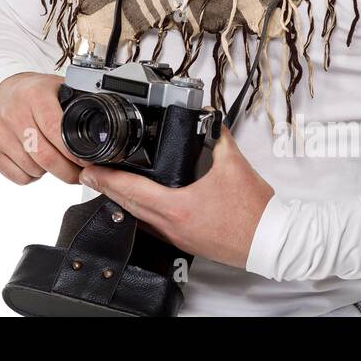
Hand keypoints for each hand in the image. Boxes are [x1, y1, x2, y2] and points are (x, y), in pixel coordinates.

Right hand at [0, 72, 88, 184]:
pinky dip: (31, 176)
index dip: (73, 152)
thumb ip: (76, 103)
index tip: (86, 162)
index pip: (55, 130)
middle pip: (44, 156)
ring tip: (53, 160)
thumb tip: (100, 128)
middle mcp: (14, 113)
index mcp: (35, 96)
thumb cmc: (32, 93)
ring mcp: (0, 133)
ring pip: (32, 169)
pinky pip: (18, 177)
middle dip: (67, 172)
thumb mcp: (55, 87)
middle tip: (78, 174)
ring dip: (49, 172)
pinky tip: (34, 162)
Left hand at [78, 128, 274, 267]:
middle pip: (128, 206)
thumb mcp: (233, 164)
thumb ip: (217, 137)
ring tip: (109, 185)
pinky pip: (153, 227)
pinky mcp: (185, 242)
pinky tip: (139, 203)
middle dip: (106, 189)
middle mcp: (172, 226)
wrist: (272, 241)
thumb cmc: (254, 211)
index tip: (89, 170)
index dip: (106, 179)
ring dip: (122, 202)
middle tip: (89, 175)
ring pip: (138, 218)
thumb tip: (207, 119)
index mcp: (178, 207)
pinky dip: (140, 213)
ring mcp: (177, 237)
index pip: (132, 190)